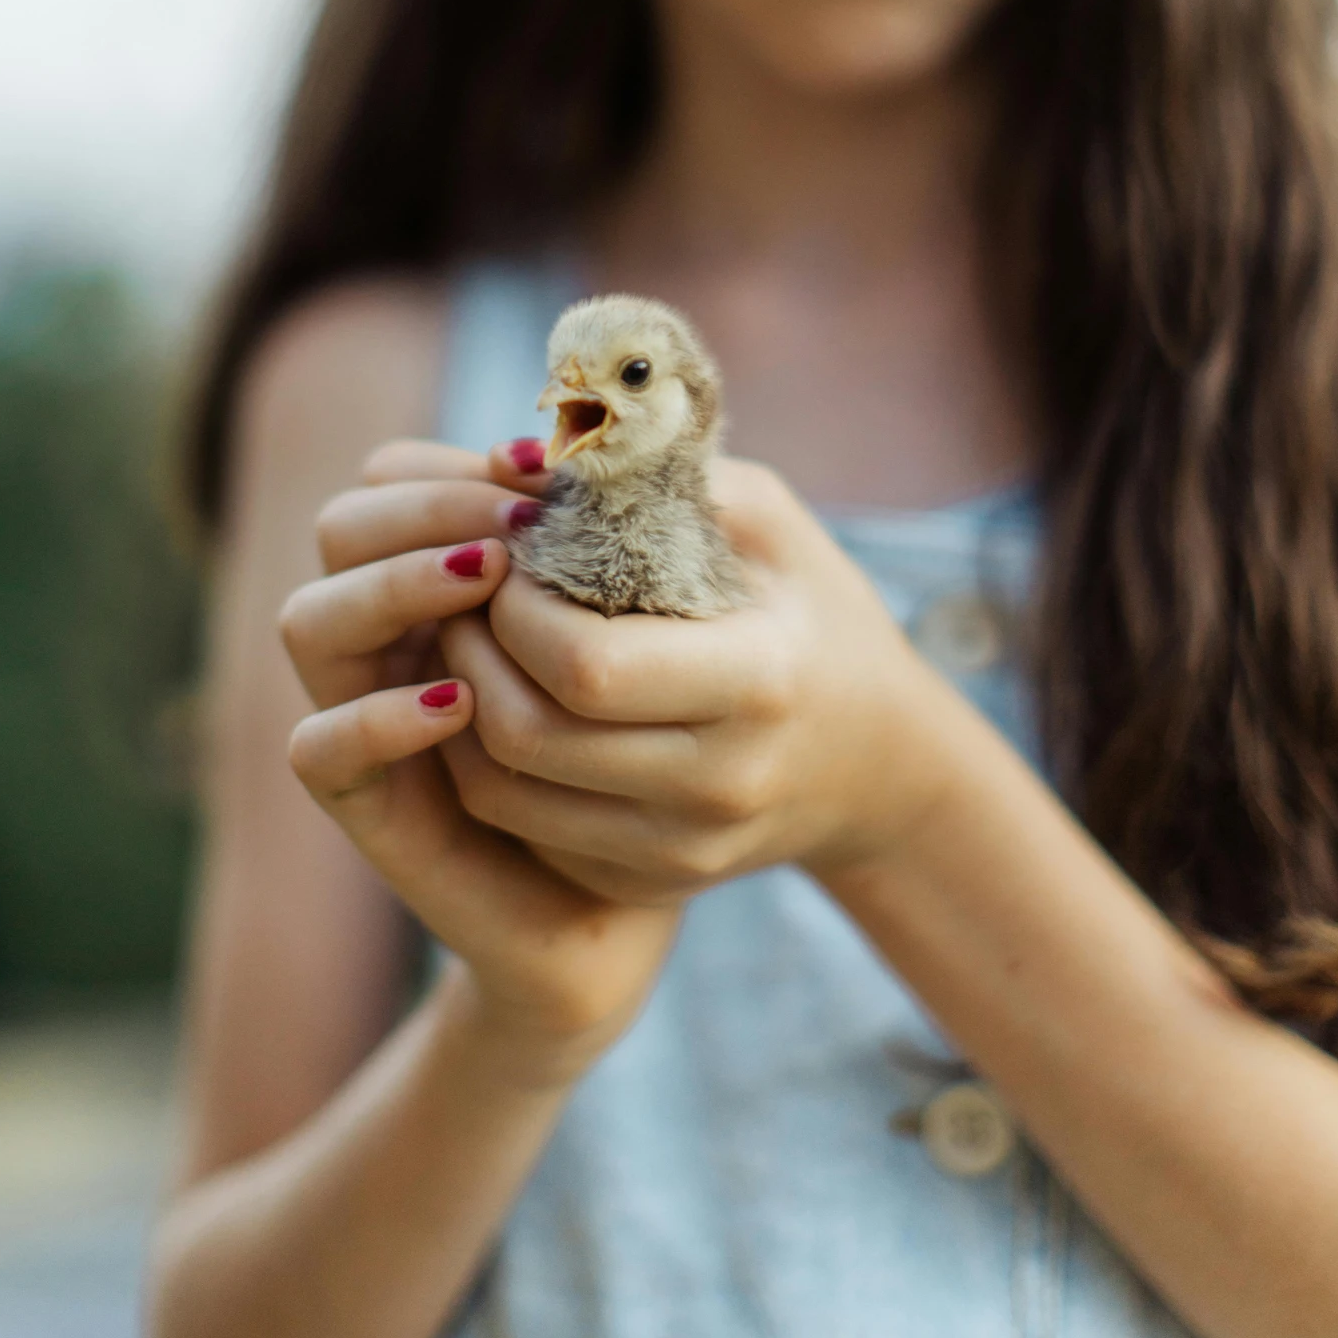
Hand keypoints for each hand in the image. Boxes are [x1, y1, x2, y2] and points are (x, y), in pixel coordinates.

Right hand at [280, 441, 679, 1081]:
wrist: (632, 904)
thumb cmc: (653, 751)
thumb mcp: (646, 633)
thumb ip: (617, 544)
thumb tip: (618, 448)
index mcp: (444, 580)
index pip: (392, 476)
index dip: (457, 460)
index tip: (544, 466)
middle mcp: (392, 639)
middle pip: (341, 526)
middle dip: (427, 507)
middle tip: (520, 524)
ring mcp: (369, 718)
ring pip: (309, 621)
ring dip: (392, 587)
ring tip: (487, 583)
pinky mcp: (373, 809)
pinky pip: (318, 749)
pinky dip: (376, 718)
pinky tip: (462, 701)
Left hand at [437, 458, 953, 906]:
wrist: (876, 758)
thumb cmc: (809, 609)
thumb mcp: (764, 518)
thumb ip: (653, 478)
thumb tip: (515, 458)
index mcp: (758, 680)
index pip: (584, 666)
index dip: (515, 608)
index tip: (506, 555)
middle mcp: (722, 781)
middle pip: (530, 735)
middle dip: (470, 652)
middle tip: (461, 597)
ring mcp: (688, 846)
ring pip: (508, 795)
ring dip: (463, 711)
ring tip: (469, 644)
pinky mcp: (657, 880)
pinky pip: (528, 834)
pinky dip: (490, 769)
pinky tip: (501, 706)